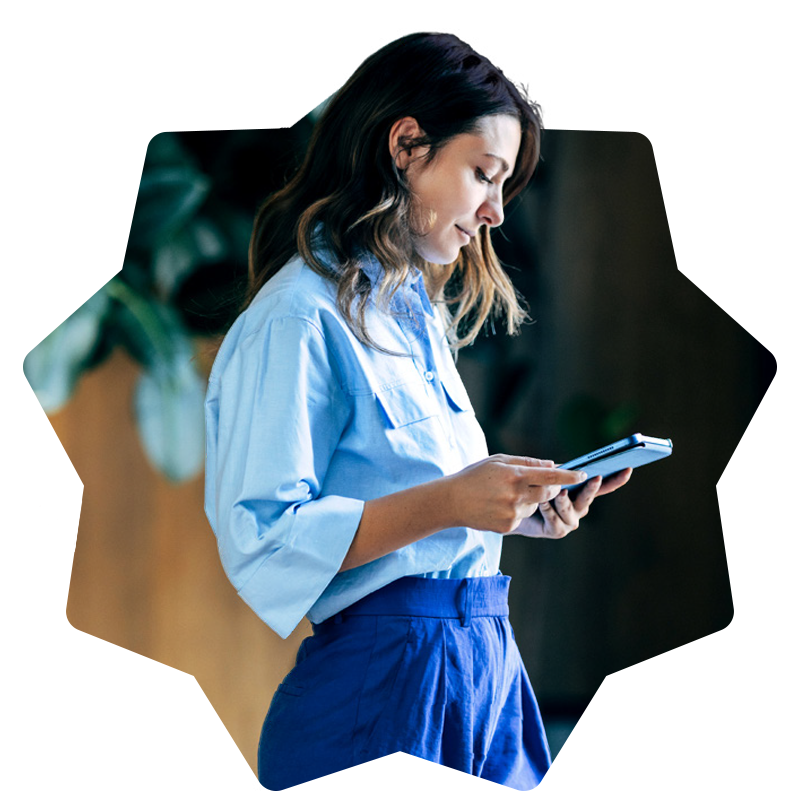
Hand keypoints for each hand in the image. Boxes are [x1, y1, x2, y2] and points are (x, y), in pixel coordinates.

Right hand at [445, 454, 588, 533]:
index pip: (549, 476)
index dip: (569, 476)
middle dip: (552, 488)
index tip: (583, 475)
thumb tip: (552, 465)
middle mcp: (516, 495)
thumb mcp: (498, 461)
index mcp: (514, 475)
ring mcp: (512, 513)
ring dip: (530, 500)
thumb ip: (527, 462)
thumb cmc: (475, 476)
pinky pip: (522, 518)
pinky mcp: (508, 527)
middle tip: (546, 483)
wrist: (451, 501)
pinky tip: (498, 505)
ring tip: (505, 494)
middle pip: (548, 493)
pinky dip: (517, 511)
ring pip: (534, 506)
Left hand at [513, 468, 632, 538]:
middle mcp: (578, 507)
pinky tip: (543, 504)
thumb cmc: (529, 488)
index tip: (628, 468)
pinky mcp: (557, 531)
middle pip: (589, 498)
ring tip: (557, 492)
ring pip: (572, 512)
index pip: (602, 485)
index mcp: (580, 491)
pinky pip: (557, 523)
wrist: (512, 507)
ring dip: (564, 502)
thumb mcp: (543, 475)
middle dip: (592, 488)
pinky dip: (550, 512)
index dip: (616, 479)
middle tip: (595, 477)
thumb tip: (555, 464)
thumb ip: (552, 471)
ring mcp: (569, 521)